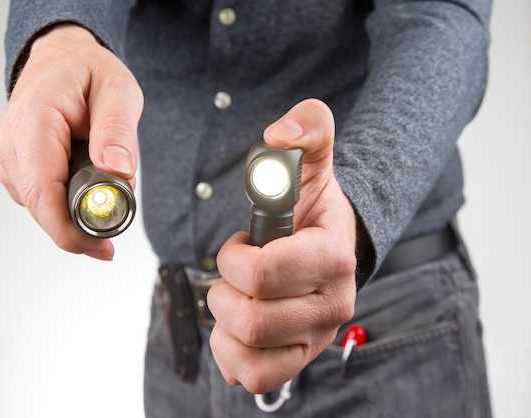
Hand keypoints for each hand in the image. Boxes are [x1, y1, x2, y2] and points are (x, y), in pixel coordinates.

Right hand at [0, 24, 142, 259]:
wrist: (60, 60)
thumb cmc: (86, 72)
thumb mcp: (117, 91)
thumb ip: (117, 130)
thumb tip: (117, 171)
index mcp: (33, 121)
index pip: (42, 191)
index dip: (70, 229)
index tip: (101, 246)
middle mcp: (10, 144)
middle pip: (41, 207)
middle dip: (81, 223)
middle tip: (119, 217)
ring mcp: (8, 158)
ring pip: (42, 207)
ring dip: (75, 209)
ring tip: (104, 183)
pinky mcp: (14, 168)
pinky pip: (41, 198)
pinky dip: (66, 201)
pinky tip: (85, 181)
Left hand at [208, 99, 357, 393]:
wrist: (328, 244)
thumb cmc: (312, 208)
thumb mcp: (311, 160)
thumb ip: (306, 129)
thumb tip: (279, 133)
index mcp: (332, 258)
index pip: (264, 275)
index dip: (234, 257)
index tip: (241, 243)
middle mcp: (331, 306)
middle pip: (251, 318)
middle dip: (224, 290)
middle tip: (233, 272)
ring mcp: (315, 337)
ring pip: (249, 350)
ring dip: (225, 320)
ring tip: (237, 297)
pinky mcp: (298, 359)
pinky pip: (253, 377)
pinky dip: (230, 355)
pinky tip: (236, 328)